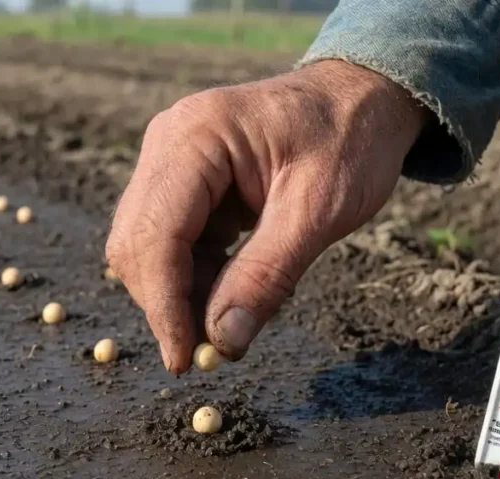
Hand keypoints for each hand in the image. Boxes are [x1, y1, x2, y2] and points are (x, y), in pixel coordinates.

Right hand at [106, 59, 426, 373]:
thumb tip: (222, 341)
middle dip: (167, 305)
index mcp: (196, 138)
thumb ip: (267, 276)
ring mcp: (170, 160)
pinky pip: (170, 242)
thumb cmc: (351, 139)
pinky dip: (195, 278)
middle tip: (210, 353)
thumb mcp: (319, 212)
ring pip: (146, 249)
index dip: (164, 306)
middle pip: (136, 245)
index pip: (154, 236)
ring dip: (180, 295)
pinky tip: (232, 292)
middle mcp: (168, 143)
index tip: (185, 361)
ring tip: (230, 322)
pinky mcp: (183, 180)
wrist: (363, 96)